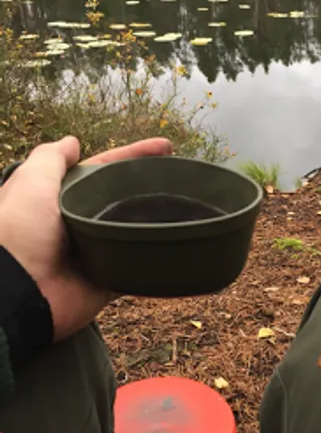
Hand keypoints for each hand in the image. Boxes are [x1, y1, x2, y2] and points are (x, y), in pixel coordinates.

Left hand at [0, 136, 172, 340]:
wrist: (21, 291)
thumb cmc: (19, 232)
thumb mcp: (31, 181)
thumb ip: (51, 158)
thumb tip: (72, 141)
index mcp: (60, 198)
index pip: (102, 170)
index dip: (132, 156)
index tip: (165, 147)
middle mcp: (78, 222)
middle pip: (120, 197)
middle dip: (148, 186)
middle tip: (183, 176)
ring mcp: (96, 251)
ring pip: (131, 229)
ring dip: (154, 219)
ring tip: (189, 205)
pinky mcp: (107, 279)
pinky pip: (137, 265)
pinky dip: (154, 256)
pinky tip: (178, 241)